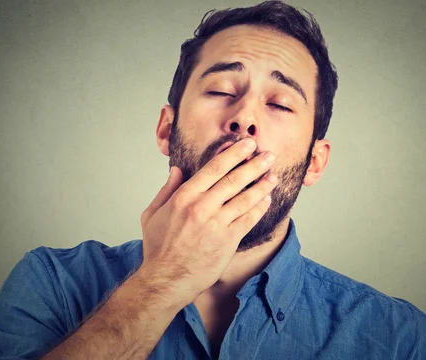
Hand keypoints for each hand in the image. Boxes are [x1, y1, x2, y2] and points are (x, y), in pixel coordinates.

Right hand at [138, 138, 277, 305]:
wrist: (166, 279)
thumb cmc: (158, 248)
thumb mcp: (152, 214)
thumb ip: (166, 189)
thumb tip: (177, 170)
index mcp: (184, 196)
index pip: (214, 168)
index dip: (233, 154)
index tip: (245, 145)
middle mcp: (202, 207)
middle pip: (234, 179)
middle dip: (254, 164)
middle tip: (268, 155)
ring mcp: (217, 223)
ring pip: (245, 198)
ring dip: (262, 185)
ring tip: (273, 176)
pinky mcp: (228, 240)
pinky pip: (249, 219)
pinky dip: (260, 208)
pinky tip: (267, 200)